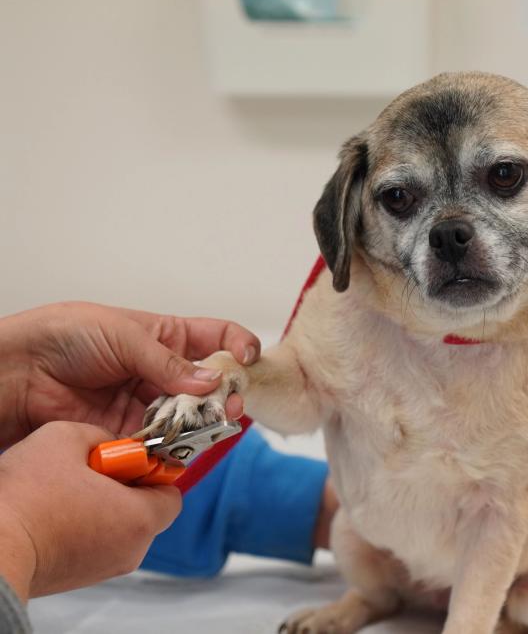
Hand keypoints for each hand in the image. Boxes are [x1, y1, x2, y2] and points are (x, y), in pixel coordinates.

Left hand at [0, 302, 260, 446]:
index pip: (216, 339)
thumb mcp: (123, 336)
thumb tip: (211, 379)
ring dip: (202, 423)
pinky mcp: (128, 433)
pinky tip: (180, 447)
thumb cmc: (64, 335)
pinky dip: (173, 448)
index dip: (237, 347)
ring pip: (189, 417)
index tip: (247, 359)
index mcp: (166, 336)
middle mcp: (162, 371)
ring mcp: (146, 403)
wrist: (17, 372)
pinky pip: (160, 444)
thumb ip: (168, 362)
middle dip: (226, 394)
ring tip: (209, 427)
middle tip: (231, 406)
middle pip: (209, 385)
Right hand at [0, 421, 180, 600]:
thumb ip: (102, 434)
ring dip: (102, 504)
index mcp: (141, 518)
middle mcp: (131, 549)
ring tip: (69, 489)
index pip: (171, 492)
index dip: (153, 470)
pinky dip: (85, 524)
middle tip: (93, 469)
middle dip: (125, 485)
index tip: (128, 458)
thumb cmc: (28, 498)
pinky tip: (56, 510)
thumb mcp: (68, 437)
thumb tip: (109, 443)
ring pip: (120, 525)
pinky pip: (96, 542)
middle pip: (146, 508)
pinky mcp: (79, 577)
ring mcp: (105, 567)